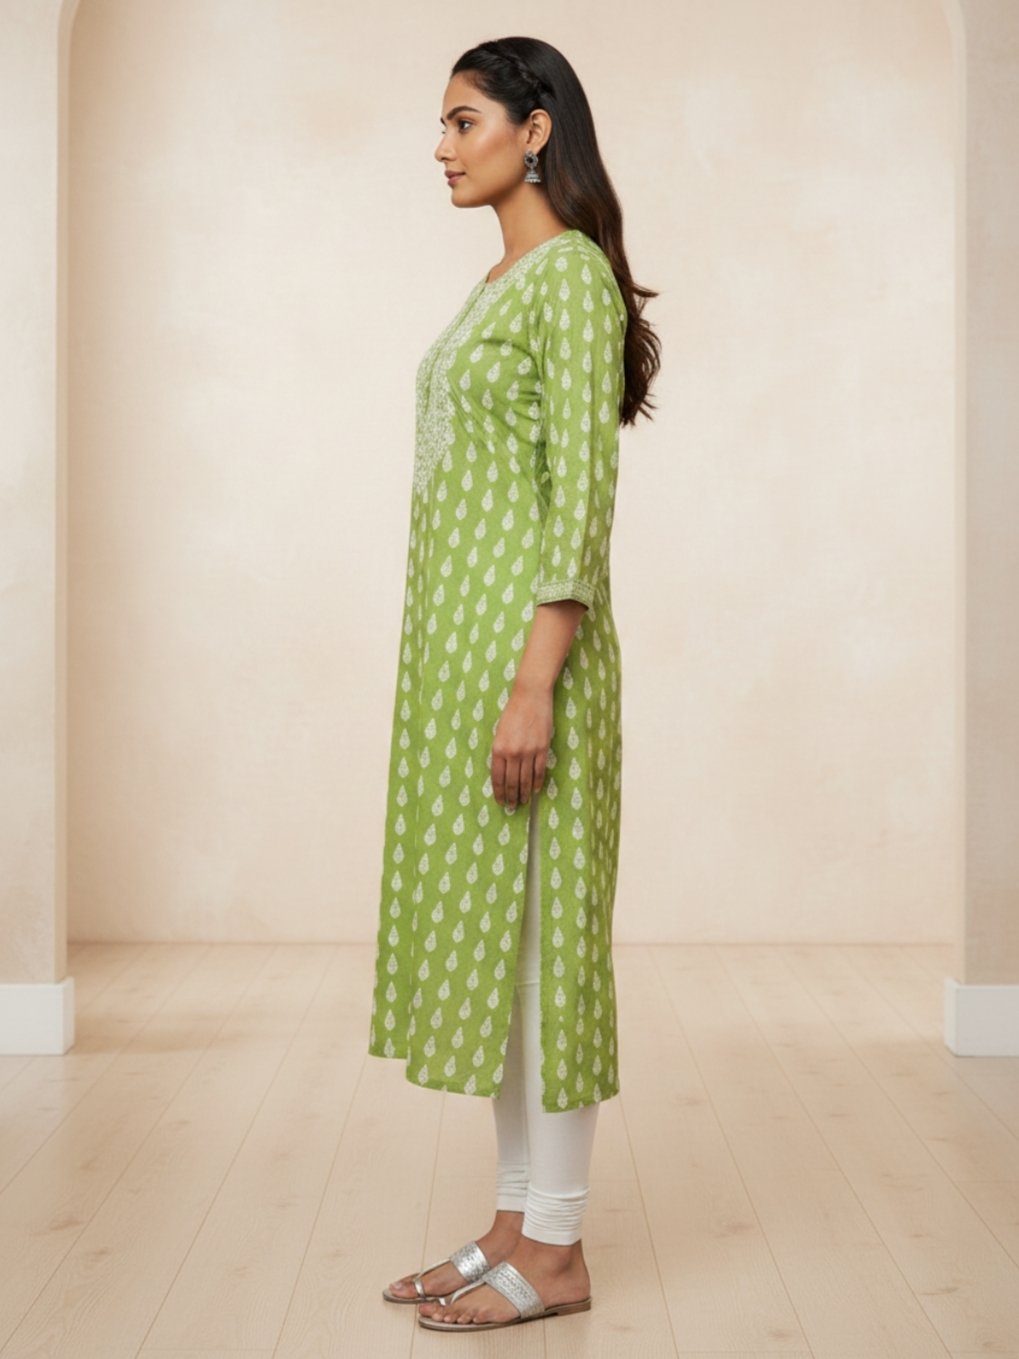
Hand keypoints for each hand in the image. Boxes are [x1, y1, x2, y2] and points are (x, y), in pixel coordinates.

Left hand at [490, 680, 552, 807]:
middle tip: (512, 807)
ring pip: (525, 779)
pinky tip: (534, 790)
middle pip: (511, 782)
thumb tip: (503, 771)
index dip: (499, 792)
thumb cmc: (513, 712)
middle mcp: (512, 752)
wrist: (530, 696)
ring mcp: (528, 751)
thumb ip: (501, 751)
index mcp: (498, 748)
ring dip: (524, 793)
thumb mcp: (500, 732)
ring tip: (522, 802)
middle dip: (511, 796)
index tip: (500, 801)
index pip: (497, 777)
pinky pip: (539, 771)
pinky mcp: (542, 748)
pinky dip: (537, 782)